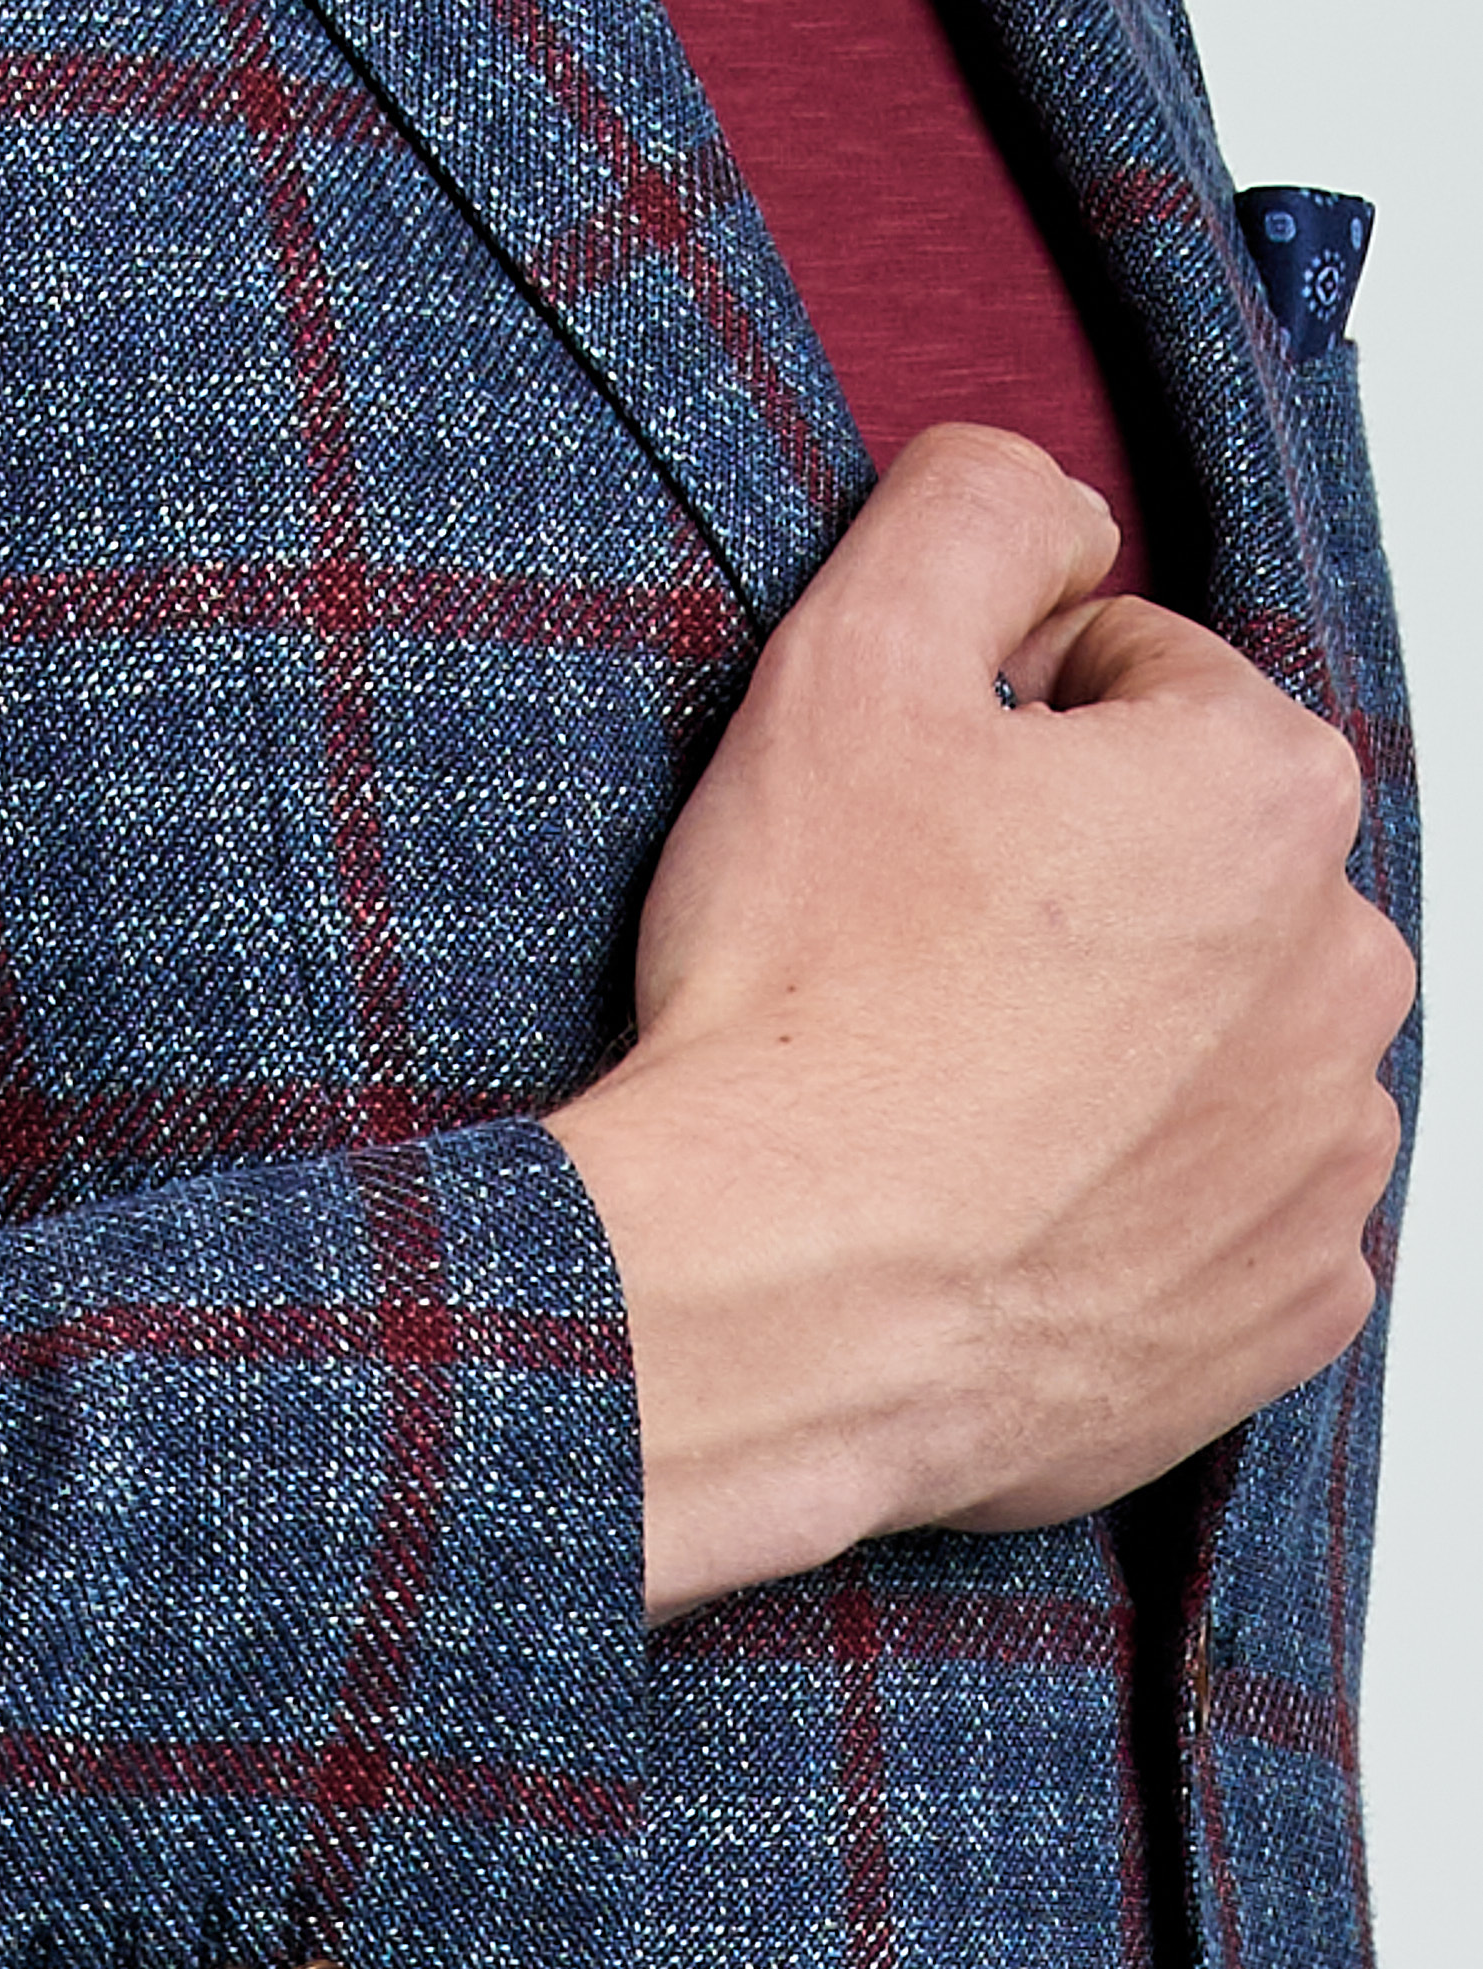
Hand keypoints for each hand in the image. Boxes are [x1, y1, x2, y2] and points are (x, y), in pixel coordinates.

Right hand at [546, 422, 1416, 1623]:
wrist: (769, 1304)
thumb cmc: (805, 1012)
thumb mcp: (846, 665)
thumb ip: (975, 512)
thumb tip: (1053, 519)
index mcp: (1269, 790)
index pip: (1143, 694)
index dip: (1001, 741)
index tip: (910, 829)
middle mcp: (1343, 974)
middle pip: (1199, 882)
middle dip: (1083, 905)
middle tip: (919, 978)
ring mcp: (1321, 1162)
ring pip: (1223, 1055)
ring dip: (1122, 1061)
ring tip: (961, 1107)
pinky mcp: (1280, 1312)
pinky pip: (1233, 1228)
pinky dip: (1145, 1219)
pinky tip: (1022, 1216)